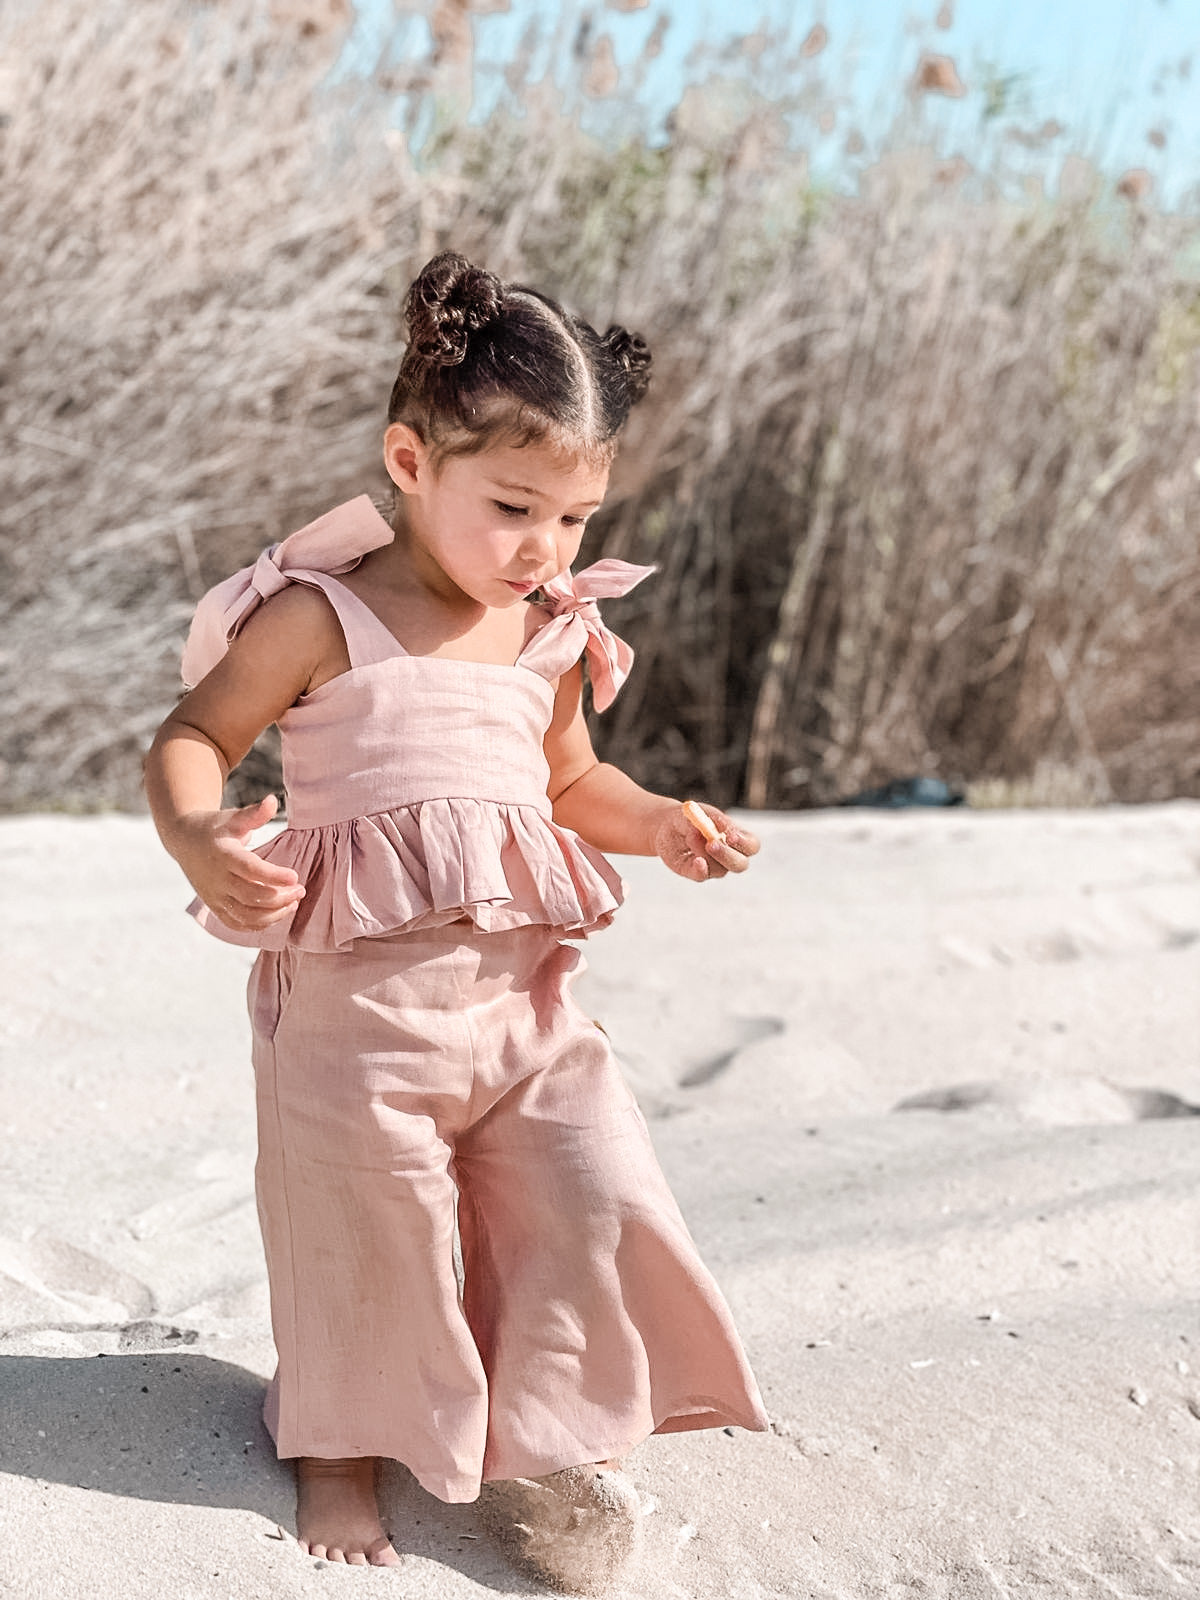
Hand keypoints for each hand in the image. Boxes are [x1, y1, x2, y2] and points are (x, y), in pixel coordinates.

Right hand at [169, 794, 304, 930]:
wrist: (184, 841)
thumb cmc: (215, 827)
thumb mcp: (233, 817)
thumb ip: (254, 814)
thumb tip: (273, 801)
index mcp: (223, 855)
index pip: (250, 869)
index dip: (273, 875)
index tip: (295, 876)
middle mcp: (218, 879)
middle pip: (252, 896)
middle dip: (281, 897)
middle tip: (301, 889)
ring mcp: (215, 896)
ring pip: (246, 915)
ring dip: (274, 914)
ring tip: (294, 902)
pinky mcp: (215, 906)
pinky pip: (237, 924)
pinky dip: (259, 924)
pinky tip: (278, 914)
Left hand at [653, 801, 760, 882]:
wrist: (667, 825)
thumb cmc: (690, 817)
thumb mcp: (698, 812)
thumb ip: (707, 821)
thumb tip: (713, 832)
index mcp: (737, 837)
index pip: (751, 845)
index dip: (744, 843)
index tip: (731, 836)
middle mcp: (729, 855)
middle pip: (740, 864)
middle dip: (727, 855)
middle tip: (711, 844)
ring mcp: (713, 866)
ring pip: (720, 870)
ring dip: (706, 854)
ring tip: (690, 837)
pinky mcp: (697, 872)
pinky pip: (702, 876)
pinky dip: (700, 869)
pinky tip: (696, 860)